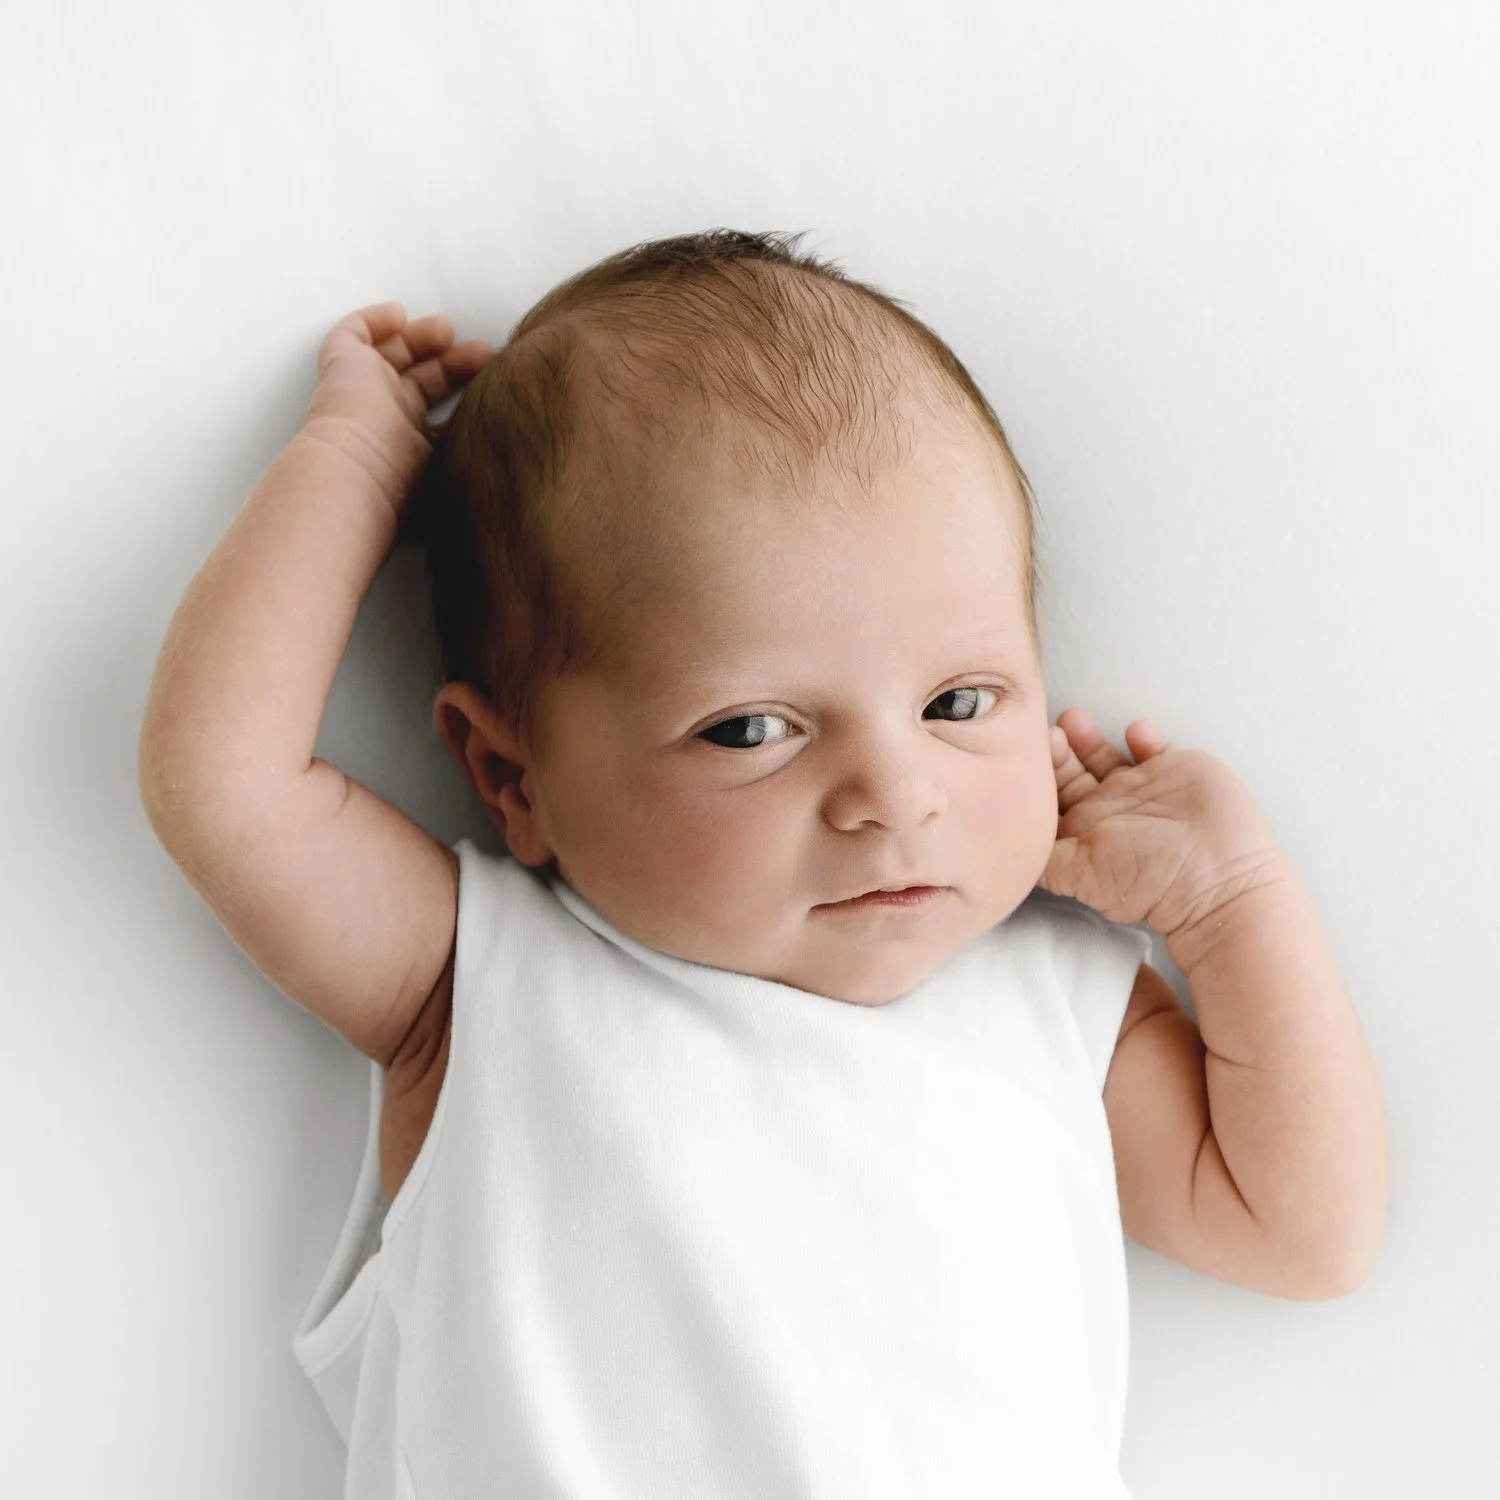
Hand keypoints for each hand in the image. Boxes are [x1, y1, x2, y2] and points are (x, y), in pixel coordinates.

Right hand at [299, 301, 492, 509]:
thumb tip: (519, 449)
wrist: (358, 470)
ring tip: (448, 329)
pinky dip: (374, 319)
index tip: (496, 382)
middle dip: (453, 364)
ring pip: (393, 355)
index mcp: (411, 447)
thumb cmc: (409, 481)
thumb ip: (481, 455)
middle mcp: (386, 420)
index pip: (436, 416)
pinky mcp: (341, 366)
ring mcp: (363, 392)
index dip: (462, 397)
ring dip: (422, 338)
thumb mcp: (457, 466)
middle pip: (421, 382)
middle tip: (486, 352)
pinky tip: (400, 313)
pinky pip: (352, 334)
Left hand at [1039, 707, 1285, 937]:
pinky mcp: (1175, 771)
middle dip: (1057, 749)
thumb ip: (1042, 856)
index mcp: (1082, 831)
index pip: (1047, 797)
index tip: (1027, 754)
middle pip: (1069, 770)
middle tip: (1051, 732)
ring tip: (1076, 720)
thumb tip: (1004, 844)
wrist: (1217, 881)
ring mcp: (1140, 788)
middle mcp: (1107, 808)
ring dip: (1087, 736)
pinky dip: (1142, 735)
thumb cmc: (1146, 883)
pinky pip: (1152, 745)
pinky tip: (1135, 732)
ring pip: (1103, 754)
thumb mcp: (1080, 872)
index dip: (1034, 774)